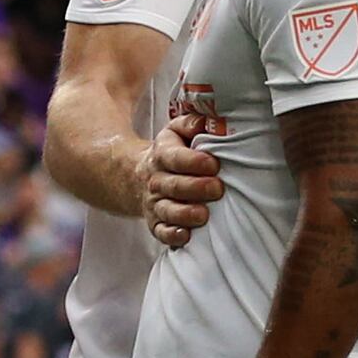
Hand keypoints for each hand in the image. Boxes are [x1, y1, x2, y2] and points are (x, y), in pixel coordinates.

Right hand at [142, 108, 222, 250]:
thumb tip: (206, 121)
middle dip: (196, 188)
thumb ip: (191, 123)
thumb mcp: (176, 131)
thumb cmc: (171, 152)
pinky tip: (185, 235)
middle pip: (173, 186)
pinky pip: (160, 232)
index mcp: (162, 155)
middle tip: (217, 188)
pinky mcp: (155, 223)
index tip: (213, 163)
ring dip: (185, 214)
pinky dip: (172, 235)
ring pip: (167, 210)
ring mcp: (154, 203)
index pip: (175, 157)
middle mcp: (156, 180)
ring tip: (203, 215)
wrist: (139, 176)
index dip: (194, 161)